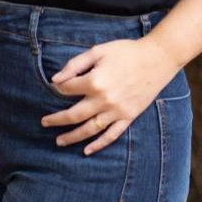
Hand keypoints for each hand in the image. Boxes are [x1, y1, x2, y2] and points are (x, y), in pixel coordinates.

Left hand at [41, 35, 180, 153]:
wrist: (158, 59)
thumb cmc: (126, 51)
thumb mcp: (97, 51)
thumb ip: (75, 65)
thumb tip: (55, 80)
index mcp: (94, 82)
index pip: (67, 90)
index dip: (58, 88)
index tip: (55, 88)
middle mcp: (104, 100)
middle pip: (73, 115)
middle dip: (56, 120)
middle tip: (44, 123)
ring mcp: (117, 111)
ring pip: (90, 129)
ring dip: (72, 137)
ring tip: (59, 141)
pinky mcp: (128, 116)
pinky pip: (111, 135)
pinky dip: (99, 145)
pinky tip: (87, 150)